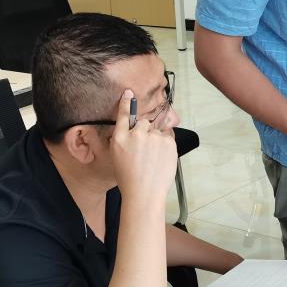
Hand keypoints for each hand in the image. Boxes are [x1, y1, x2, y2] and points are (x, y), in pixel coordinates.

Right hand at [110, 90, 176, 204]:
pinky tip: (160, 158)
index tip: (128, 93)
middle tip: (144, 151)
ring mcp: (154, 138)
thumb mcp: (118, 157)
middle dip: (145, 131)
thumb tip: (134, 129)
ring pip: (157, 130)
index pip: (123, 116)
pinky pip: (168, 136)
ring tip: (152, 158)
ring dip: (156, 139)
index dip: (125, 104)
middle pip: (143, 123)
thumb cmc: (129, 179)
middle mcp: (137, 134)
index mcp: (120, 139)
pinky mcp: (169, 143)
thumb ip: (124, 139)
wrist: (145, 194)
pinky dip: (165, 144)